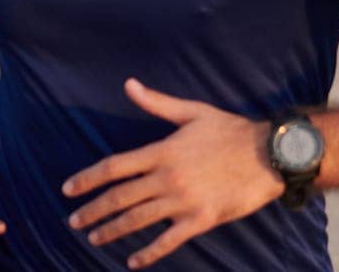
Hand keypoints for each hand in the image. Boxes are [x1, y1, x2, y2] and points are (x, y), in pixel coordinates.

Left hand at [64, 78, 284, 268]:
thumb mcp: (194, 112)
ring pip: (136, 220)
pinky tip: (132, 261)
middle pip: (118, 198)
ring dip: (110, 231)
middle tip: (74, 222)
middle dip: (92, 211)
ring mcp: (183, 201)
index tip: (68, 189)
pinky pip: (166, 241)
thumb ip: (157, 103)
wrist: (270, 153)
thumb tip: (129, 85)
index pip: (114, 167)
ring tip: (94, 238)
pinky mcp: (200, 219)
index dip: (87, 179)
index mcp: (163, 151)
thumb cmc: (232, 131)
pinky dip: (147, 253)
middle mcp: (167, 177)